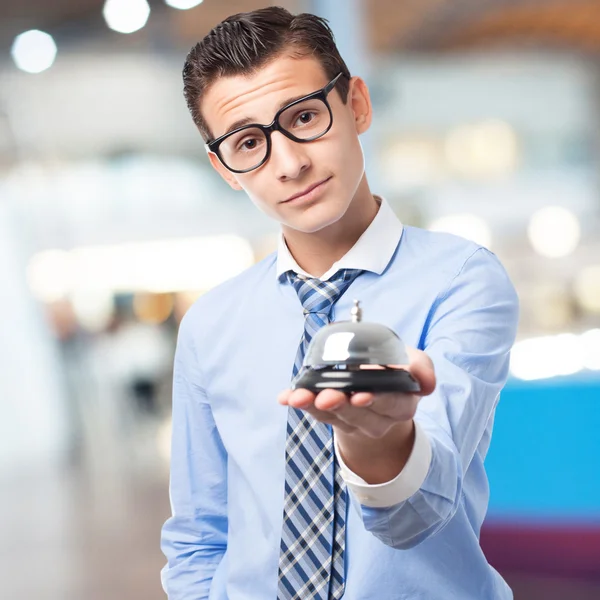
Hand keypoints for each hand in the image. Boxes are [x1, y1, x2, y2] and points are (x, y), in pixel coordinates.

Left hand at [277, 347, 435, 439]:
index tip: (361, 394)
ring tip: (299, 396)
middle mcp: (379, 417)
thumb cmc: (396, 370)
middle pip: (360, 415)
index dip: (377, 399)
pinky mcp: (333, 418)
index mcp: (402, 402)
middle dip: (341, 404)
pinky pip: (316, 413)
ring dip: (314, 405)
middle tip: (326, 397)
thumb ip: (421, 367)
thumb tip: (426, 383)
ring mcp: (354, 421)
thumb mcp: (412, 363)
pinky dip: (301, 403)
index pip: (392, 403)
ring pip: (335, 416)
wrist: (382, 391)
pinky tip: (286, 396)